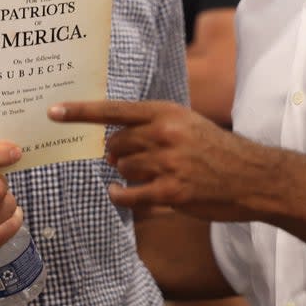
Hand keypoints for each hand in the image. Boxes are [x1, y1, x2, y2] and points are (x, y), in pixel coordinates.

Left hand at [49, 100, 273, 221]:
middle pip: (114, 145)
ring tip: (150, 175)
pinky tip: (121, 193)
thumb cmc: (217, 150)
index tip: (53, 112)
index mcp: (167, 113)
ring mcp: (168, 163)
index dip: (81, 112)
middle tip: (131, 160)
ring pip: (122, 170)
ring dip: (127, 175)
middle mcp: (164, 134)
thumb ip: (152, 127)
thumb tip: (112, 144)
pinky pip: (130, 194)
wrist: (253, 176)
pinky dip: (121, 195)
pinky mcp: (172, 191)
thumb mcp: (187, 124)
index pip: (114, 110)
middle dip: (115, 155)